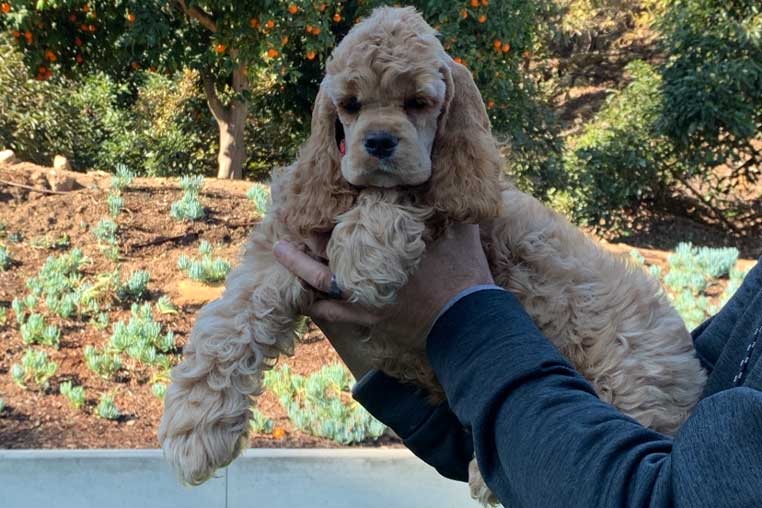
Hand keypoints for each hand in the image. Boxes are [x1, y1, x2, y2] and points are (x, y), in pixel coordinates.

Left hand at [273, 224, 492, 374]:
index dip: (329, 221)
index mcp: (389, 246)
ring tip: (283, 257)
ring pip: (321, 287)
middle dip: (304, 247)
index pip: (349, 227)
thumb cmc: (466, 274)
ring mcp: (368, 299)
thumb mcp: (461, 231)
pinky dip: (316, 307)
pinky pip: (334, 315)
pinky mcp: (372, 319)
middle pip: (326, 255)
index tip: (315, 210)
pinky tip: (305, 301)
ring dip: (301, 273)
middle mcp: (371, 272)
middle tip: (284, 237)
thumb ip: (449, 205)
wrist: (470, 321)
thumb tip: (447, 179)